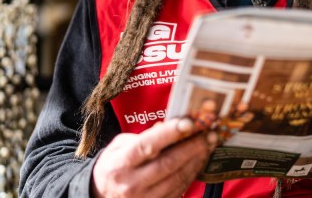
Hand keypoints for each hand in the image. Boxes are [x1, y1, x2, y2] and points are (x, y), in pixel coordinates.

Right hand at [91, 118, 217, 197]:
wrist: (102, 195)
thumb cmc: (114, 165)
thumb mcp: (119, 146)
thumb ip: (143, 137)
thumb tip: (168, 127)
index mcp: (121, 163)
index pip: (148, 146)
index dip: (170, 133)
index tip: (190, 122)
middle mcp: (132, 183)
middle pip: (168, 163)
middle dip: (192, 146)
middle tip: (209, 133)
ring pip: (178, 177)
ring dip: (197, 160)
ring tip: (209, 145)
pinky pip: (179, 189)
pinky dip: (192, 173)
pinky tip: (199, 160)